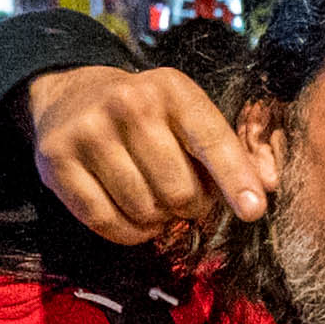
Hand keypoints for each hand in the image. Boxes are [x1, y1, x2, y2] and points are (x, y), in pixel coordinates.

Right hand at [29, 64, 278, 240]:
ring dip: (157, 220)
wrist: (71, 94)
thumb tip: (268, 187)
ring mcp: (88, 132)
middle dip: (189, 206)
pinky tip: (132, 216)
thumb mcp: (189, 115)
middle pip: (179, 191)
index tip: (253, 211)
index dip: (236, 181)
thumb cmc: (148, 116)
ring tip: (153, 199)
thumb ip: (232, 151)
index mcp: (172, 90)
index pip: (212, 142)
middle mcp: (128, 104)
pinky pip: (105, 223)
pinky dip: (128, 232)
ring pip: (144, 211)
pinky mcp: (56, 162)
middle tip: (181, 195)